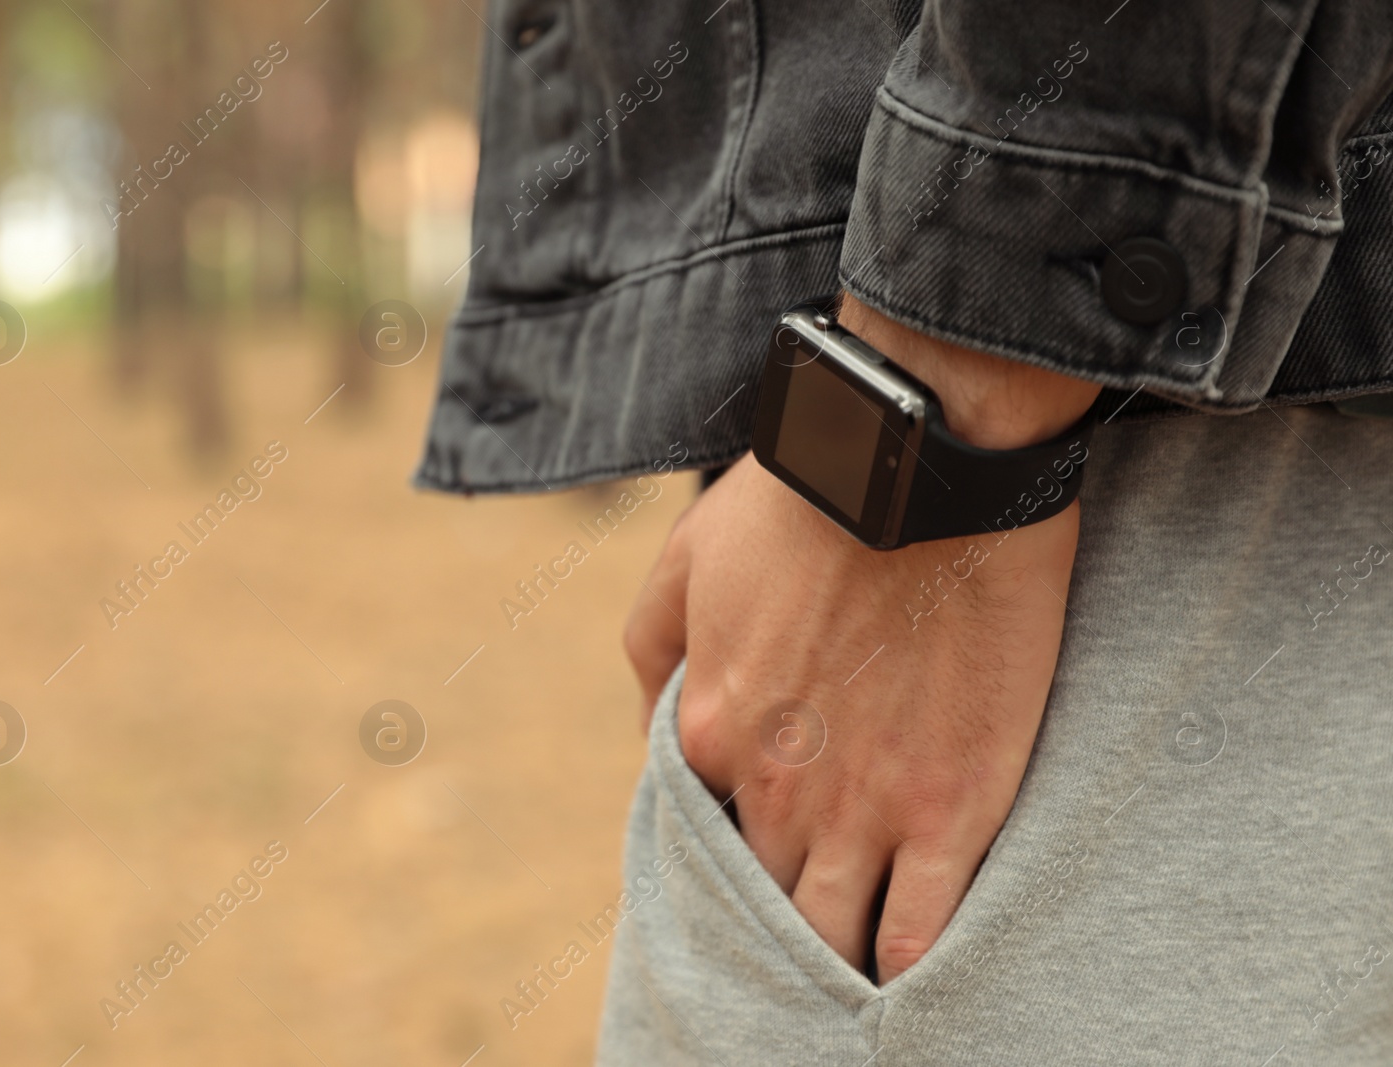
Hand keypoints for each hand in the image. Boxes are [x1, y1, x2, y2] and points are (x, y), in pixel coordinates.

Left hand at [624, 297, 1098, 982]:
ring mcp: (865, 807)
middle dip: (777, 914)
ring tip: (844, 971)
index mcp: (710, 730)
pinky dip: (906, 964)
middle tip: (800, 922)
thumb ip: (651, 651)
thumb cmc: (801, 497)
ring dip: (832, 956)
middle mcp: (775, 787)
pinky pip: (921, 927)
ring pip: (832, 929)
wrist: (920, 462)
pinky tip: (904, 980)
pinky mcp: (952, 809)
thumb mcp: (684, 555)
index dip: (733, 839)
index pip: (703, 827)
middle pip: (764, 894)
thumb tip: (652, 733)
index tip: (761, 840)